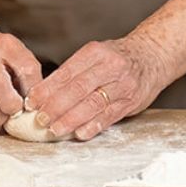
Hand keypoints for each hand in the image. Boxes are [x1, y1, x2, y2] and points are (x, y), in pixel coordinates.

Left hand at [24, 35, 169, 141]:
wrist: (153, 57)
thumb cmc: (118, 58)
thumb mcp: (96, 55)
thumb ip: (74, 71)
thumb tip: (44, 93)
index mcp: (95, 53)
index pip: (67, 72)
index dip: (47, 89)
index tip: (32, 101)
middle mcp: (109, 67)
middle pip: (78, 88)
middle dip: (56, 105)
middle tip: (39, 118)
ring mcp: (122, 85)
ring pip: (93, 103)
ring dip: (71, 118)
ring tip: (54, 129)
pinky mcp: (131, 102)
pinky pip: (110, 115)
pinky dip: (93, 125)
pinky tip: (80, 133)